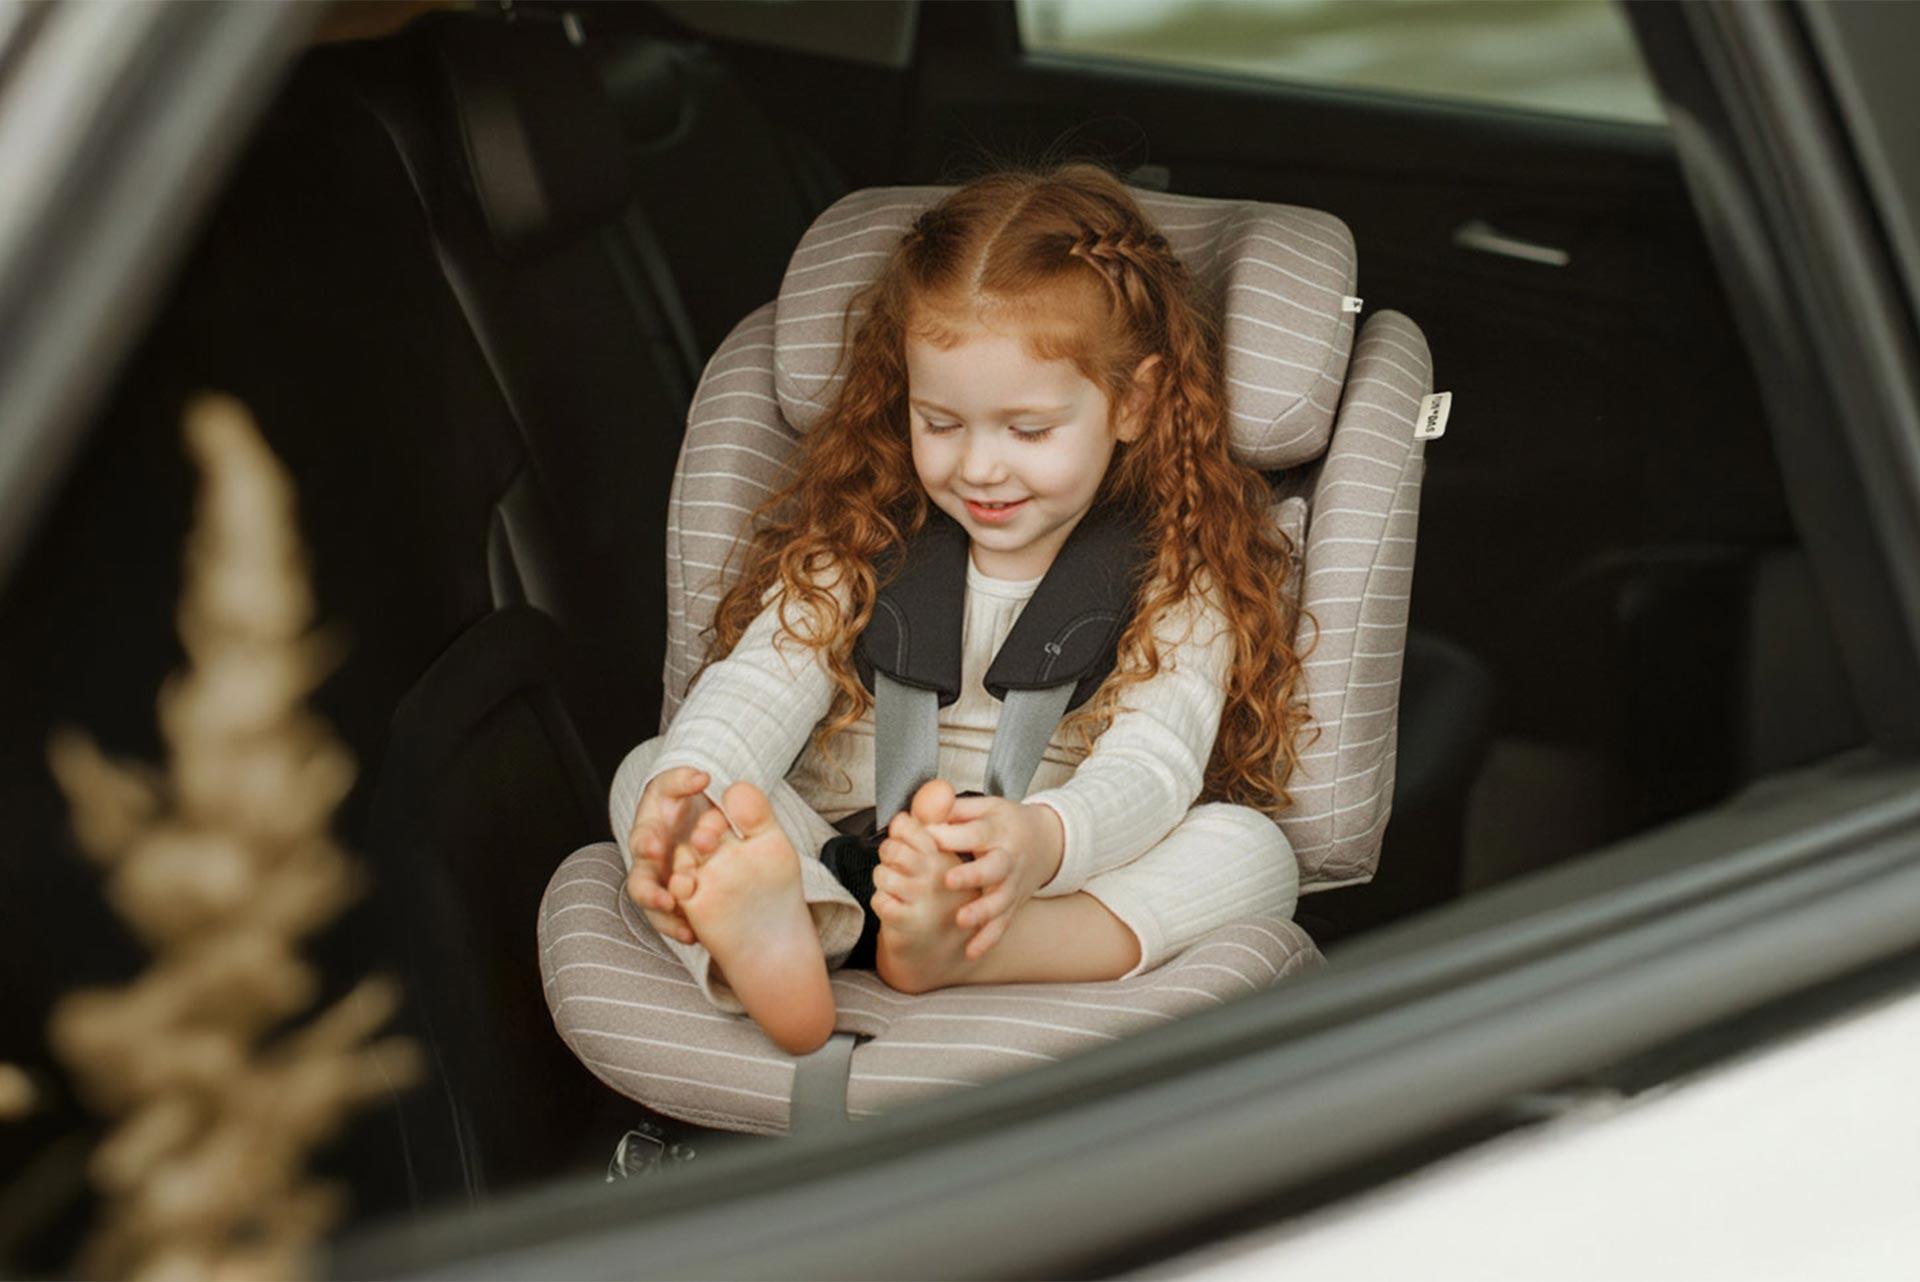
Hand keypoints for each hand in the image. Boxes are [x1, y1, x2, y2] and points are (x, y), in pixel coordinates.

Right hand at [624, 767, 712, 944]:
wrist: (690, 816)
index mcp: (648, 834)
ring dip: (667, 921)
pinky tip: (698, 938)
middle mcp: (650, 865)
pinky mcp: (676, 901)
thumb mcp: (679, 784)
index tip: (655, 847)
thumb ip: (685, 778)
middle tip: (665, 901)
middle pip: (640, 884)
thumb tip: (701, 777)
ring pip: (655, 910)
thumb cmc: (680, 801)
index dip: (646, 843)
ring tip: (685, 932)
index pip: (641, 840)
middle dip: (650, 894)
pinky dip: (684, 929)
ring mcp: (662, 885)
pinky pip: (676, 920)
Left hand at [922, 796, 1064, 959]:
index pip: (976, 832)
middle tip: (949, 880)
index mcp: (998, 830)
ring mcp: (1012, 884)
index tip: (928, 836)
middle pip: (993, 867)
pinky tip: (971, 951)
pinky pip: (1002, 924)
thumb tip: (923, 811)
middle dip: (972, 875)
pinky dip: (988, 939)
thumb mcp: (985, 806)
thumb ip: (953, 809)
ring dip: (981, 912)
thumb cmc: (1005, 823)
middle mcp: (1008, 858)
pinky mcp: (1013, 905)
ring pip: (1000, 900)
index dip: (952, 835)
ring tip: (961, 920)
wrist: (1046, 842)